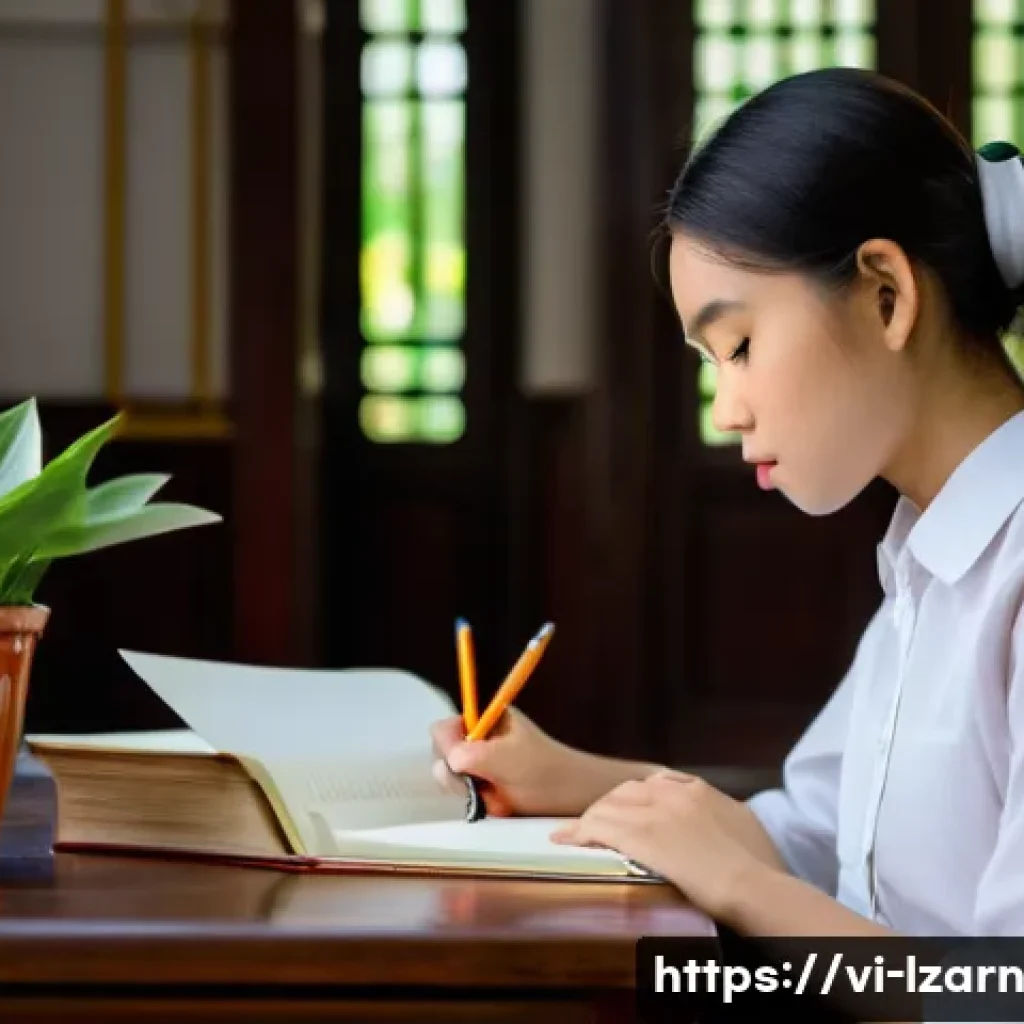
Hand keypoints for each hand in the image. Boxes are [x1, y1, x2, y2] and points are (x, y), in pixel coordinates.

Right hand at [430, 708, 596, 816]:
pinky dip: (476, 804)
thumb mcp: (510, 759)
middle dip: (459, 775)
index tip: (463, 765)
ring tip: (496, 795)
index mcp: (484, 720)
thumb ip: (475, 755)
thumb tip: (448, 760)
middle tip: (484, 783)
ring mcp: (478, 763)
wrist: (571, 798)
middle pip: (441, 755)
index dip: (447, 749)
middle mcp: (477, 738)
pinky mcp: (481, 786)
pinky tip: (497, 804)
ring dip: (469, 792)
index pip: (442, 730)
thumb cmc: (547, 772)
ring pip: (450, 779)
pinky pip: (463, 796)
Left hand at [550, 770, 774, 917]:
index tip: (631, 811)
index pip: (656, 784)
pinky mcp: (639, 835)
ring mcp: (654, 812)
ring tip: (577, 833)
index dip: (638, 798)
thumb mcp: (747, 828)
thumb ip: (728, 818)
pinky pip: (597, 826)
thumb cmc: (760, 869)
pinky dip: (578, 831)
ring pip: (609, 805)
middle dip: (611, 806)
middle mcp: (673, 793)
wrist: (751, 884)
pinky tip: (566, 840)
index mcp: (699, 790)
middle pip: (628, 790)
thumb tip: (728, 822)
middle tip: (600, 824)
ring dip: (592, 819)